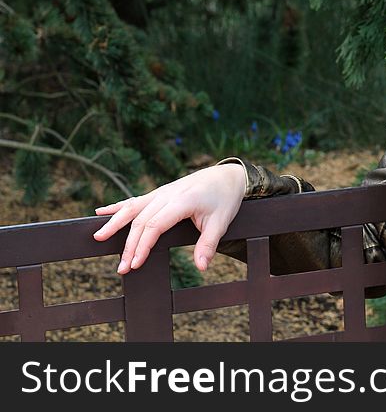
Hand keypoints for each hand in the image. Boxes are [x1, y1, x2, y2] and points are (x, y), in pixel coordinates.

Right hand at [93, 163, 246, 273]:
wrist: (228, 175)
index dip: (142, 246)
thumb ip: (209, 244)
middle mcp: (167, 194)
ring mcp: (162, 192)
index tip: (135, 264)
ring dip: (115, 224)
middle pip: (140, 221)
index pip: (154, 226)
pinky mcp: (160, 192)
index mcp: (182, 201)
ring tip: (98, 238)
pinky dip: (118, 206)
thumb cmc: (225, 198)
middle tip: (121, 268)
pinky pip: (136, 199)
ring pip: (133, 208)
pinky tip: (100, 212)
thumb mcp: (222, 222)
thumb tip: (202, 267)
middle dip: (128, 246)